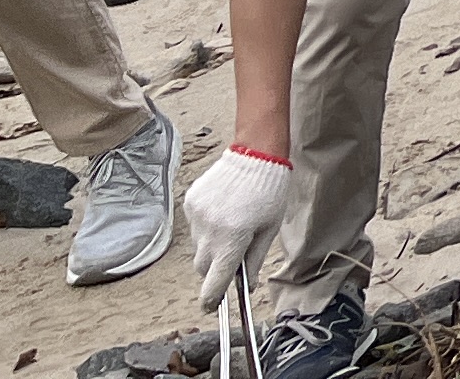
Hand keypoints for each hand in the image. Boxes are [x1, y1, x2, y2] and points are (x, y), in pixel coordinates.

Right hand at [186, 145, 291, 307]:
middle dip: (215, 268)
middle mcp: (210, 231)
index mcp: (232, 239)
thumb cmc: (270, 192)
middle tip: (232, 255)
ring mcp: (197, 217)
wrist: (256, 153)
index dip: (213, 298)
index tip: (211, 306)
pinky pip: (195, 226)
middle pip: (203, 267)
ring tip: (233, 223)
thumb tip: (247, 287)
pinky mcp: (190, 204)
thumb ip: (254, 260)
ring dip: (211, 245)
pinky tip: (223, 209)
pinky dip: (206, 226)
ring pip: (198, 246)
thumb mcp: (269, 229)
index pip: (215, 280)